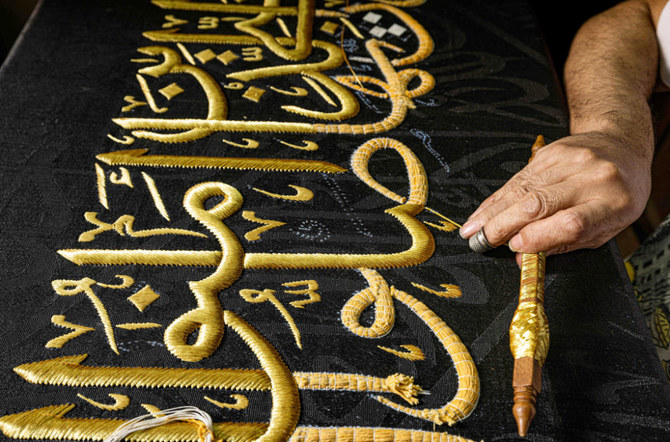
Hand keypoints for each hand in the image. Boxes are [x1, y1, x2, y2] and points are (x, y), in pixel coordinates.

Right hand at [459, 132, 651, 257]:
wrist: (621, 145)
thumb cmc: (615, 194)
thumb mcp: (605, 227)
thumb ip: (566, 243)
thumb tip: (524, 256)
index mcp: (612, 204)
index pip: (571, 223)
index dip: (538, 237)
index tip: (515, 248)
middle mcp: (592, 178)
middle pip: (539, 204)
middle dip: (503, 225)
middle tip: (481, 242)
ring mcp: (570, 161)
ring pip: (522, 189)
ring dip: (492, 212)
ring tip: (472, 229)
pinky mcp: (551, 152)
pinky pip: (518, 177)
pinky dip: (497, 197)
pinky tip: (484, 210)